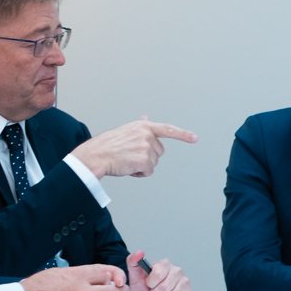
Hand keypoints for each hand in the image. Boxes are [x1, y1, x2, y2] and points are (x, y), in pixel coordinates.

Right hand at [70, 116, 197, 178]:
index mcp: (143, 126)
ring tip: (126, 160)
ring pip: (153, 163)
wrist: (96, 155)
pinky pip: (148, 172)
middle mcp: (147, 135)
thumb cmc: (108, 145)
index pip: (168, 129)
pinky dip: (139, 173)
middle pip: (159, 152)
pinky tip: (128, 168)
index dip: (182, 134)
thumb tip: (147, 117)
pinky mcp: (143, 160)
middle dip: (148, 156)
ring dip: (142, 165)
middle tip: (130, 155)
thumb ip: (140, 127)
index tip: (194, 138)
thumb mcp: (126, 130)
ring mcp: (146, 147)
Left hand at [125, 250, 191, 290]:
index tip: (148, 285)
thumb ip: (132, 262)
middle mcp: (177, 271)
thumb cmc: (143, 290)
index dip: (151, 283)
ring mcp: (185, 283)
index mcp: (164, 264)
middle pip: (165, 287)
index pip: (159, 274)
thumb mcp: (134, 277)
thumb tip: (139, 253)